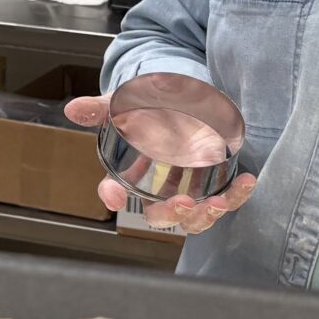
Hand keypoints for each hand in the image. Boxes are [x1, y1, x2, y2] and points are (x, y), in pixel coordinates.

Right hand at [62, 92, 258, 235]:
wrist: (182, 100)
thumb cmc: (149, 111)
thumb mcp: (123, 106)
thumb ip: (100, 109)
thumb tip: (72, 108)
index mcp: (131, 176)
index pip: (115, 191)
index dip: (113, 195)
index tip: (116, 196)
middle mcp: (159, 190)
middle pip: (160, 215)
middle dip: (171, 214)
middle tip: (181, 204)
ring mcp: (188, 190)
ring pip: (194, 218)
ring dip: (206, 215)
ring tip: (217, 203)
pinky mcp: (214, 184)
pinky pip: (225, 198)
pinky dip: (237, 195)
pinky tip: (246, 181)